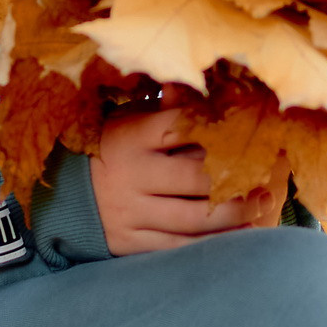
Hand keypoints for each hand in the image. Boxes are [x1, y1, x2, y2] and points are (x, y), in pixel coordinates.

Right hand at [90, 96, 284, 255]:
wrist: (59, 196)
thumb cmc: (106, 150)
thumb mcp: (126, 121)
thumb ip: (162, 109)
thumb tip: (191, 80)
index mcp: (132, 137)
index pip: (183, 129)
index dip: (221, 131)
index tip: (253, 132)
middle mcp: (133, 176)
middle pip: (196, 178)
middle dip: (236, 179)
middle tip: (267, 178)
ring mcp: (132, 211)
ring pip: (192, 218)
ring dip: (233, 214)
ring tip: (260, 206)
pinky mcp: (131, 242)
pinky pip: (178, 247)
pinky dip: (211, 245)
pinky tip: (238, 237)